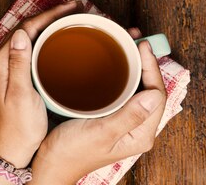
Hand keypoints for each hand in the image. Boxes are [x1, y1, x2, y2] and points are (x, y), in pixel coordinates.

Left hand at [0, 1, 82, 167]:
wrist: (12, 148)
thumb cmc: (19, 126)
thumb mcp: (21, 96)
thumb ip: (19, 64)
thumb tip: (21, 33)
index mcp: (1, 60)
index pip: (27, 26)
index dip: (50, 14)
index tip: (72, 8)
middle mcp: (1, 58)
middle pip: (28, 26)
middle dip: (52, 15)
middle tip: (76, 10)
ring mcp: (7, 65)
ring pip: (29, 35)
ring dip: (49, 24)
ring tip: (71, 19)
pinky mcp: (15, 73)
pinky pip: (31, 46)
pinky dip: (46, 38)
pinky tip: (60, 41)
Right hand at [30, 28, 166, 183]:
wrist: (48, 166)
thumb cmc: (70, 153)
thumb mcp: (100, 132)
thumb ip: (129, 115)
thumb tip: (155, 94)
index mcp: (141, 134)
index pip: (158, 94)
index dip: (152, 67)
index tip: (142, 46)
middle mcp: (136, 128)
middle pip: (150, 88)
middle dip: (145, 62)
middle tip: (134, 40)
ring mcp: (123, 122)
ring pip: (136, 88)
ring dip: (133, 66)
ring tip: (125, 45)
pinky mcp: (109, 117)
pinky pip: (122, 91)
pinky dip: (120, 74)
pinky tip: (110, 63)